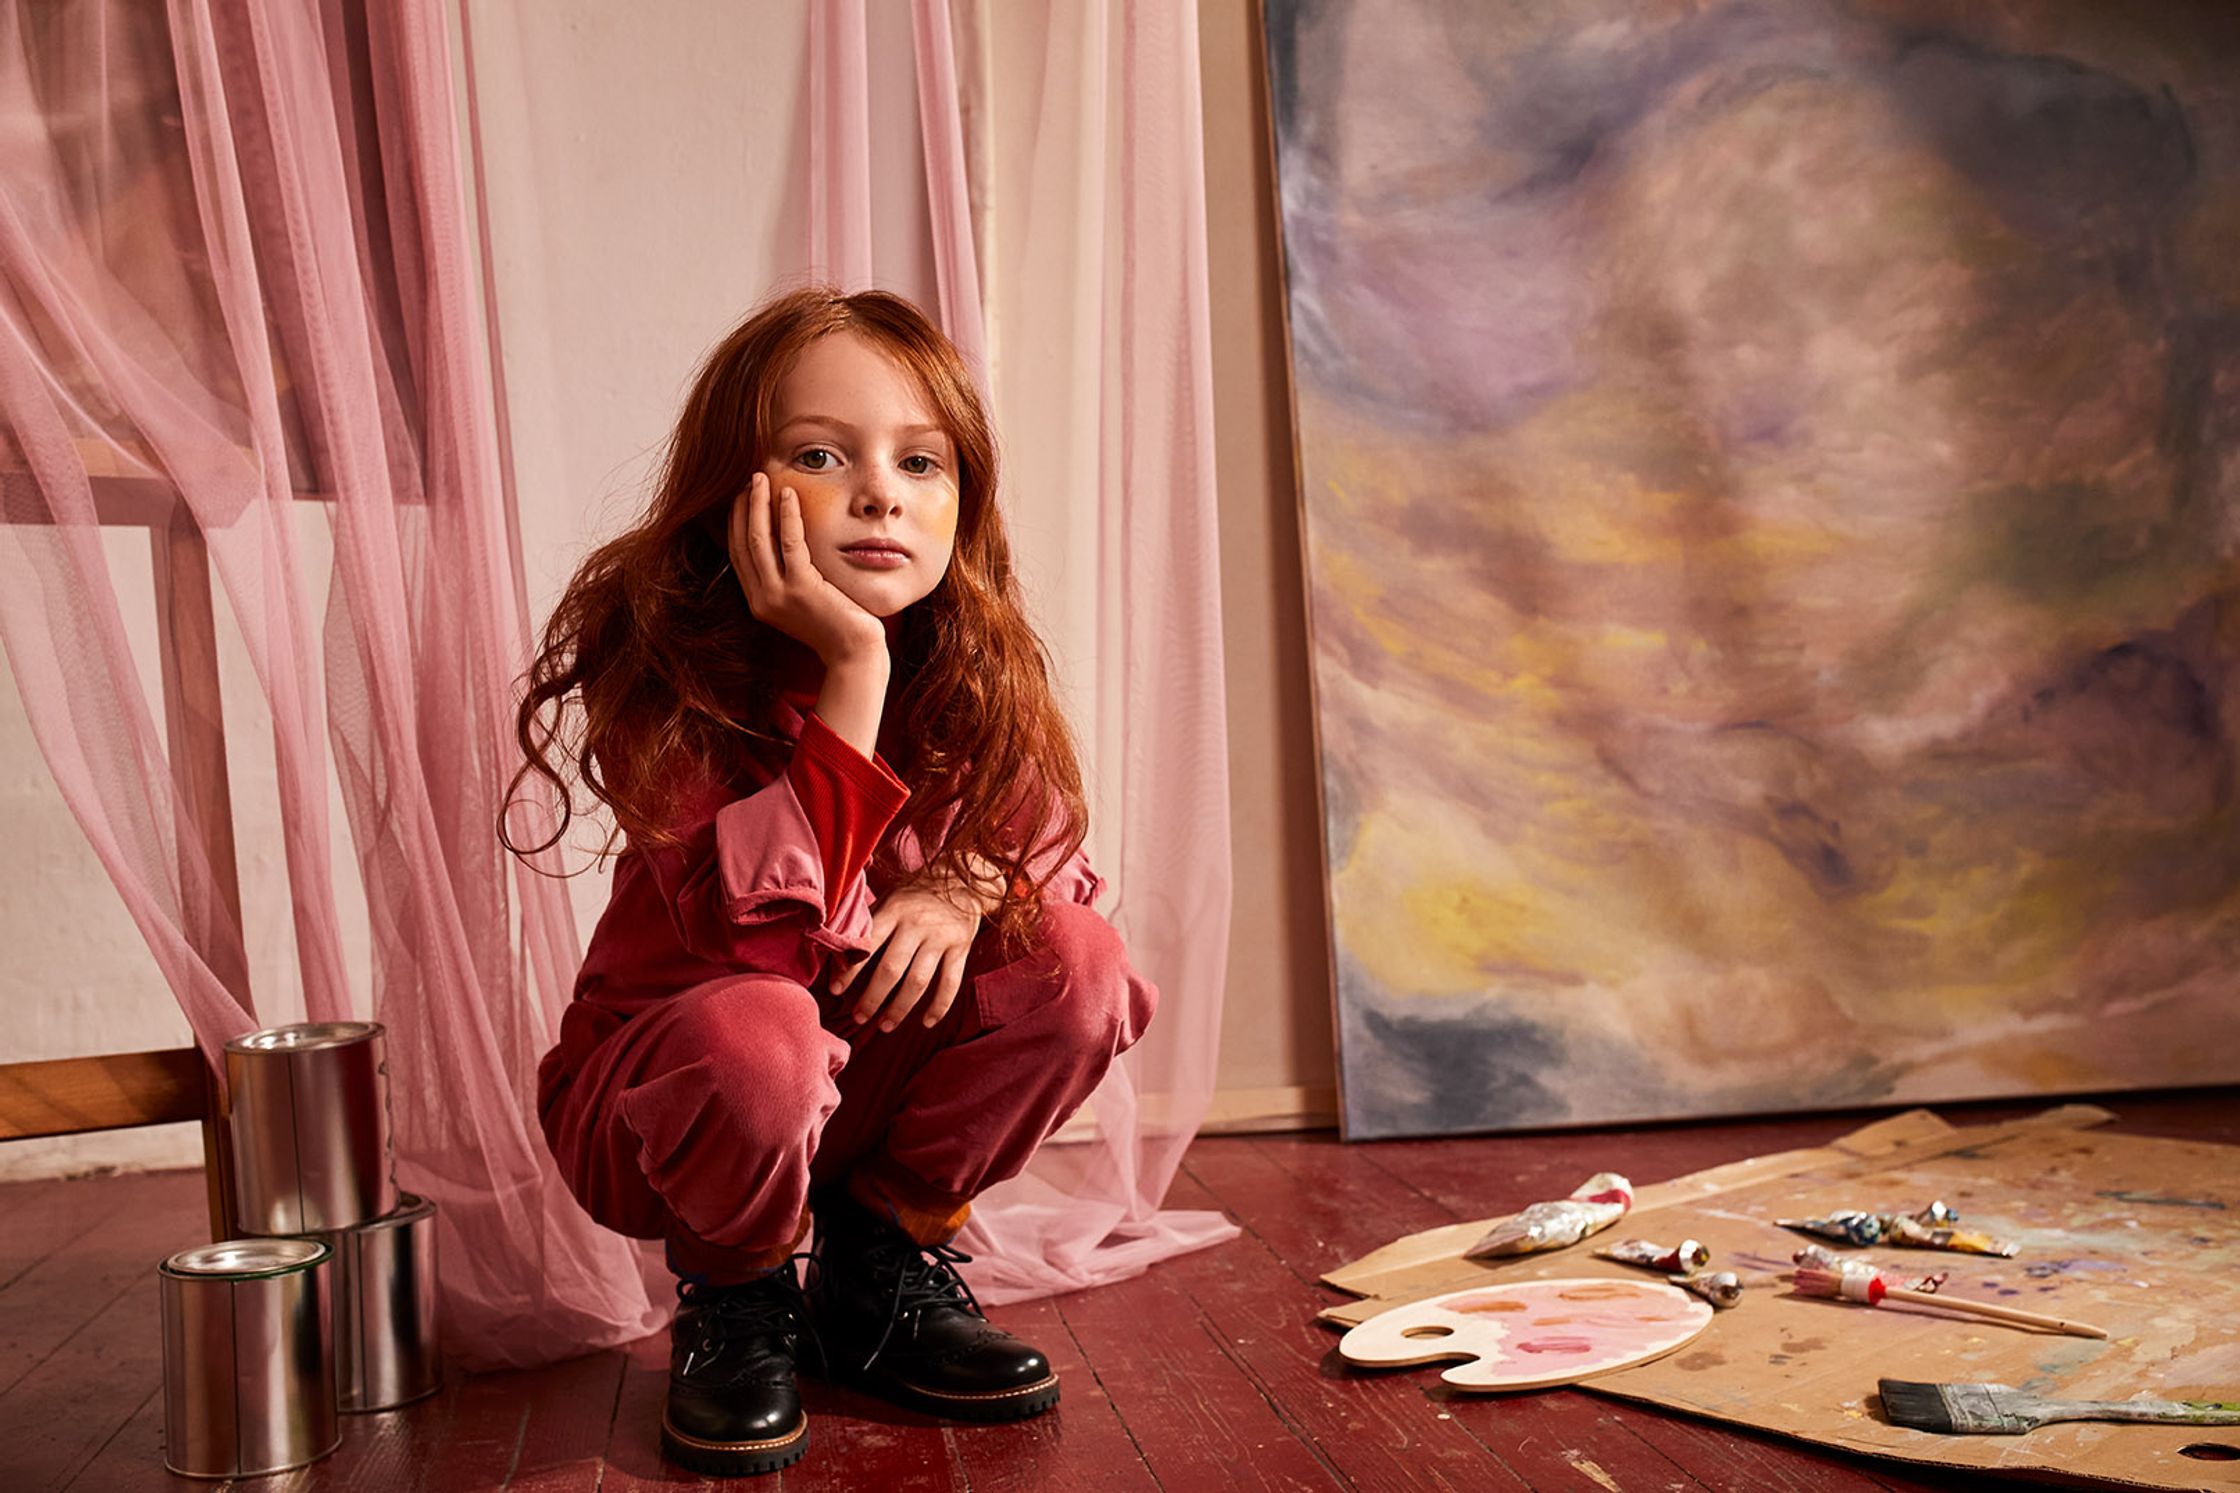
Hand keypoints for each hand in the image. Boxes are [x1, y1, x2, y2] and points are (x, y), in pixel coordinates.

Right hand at [729, 472, 883, 666]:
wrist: (853, 653)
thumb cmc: (836, 624)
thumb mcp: (802, 600)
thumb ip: (788, 577)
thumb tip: (786, 542)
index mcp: (758, 602)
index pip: (738, 554)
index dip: (736, 522)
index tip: (742, 496)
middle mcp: (761, 599)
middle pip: (742, 542)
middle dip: (742, 507)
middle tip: (749, 479)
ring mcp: (778, 596)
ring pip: (758, 539)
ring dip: (758, 504)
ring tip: (761, 478)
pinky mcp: (801, 589)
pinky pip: (789, 543)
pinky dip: (788, 515)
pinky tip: (790, 494)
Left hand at [836, 874, 999, 1032]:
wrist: (963, 880)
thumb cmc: (916, 894)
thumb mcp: (891, 897)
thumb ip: (870, 922)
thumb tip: (837, 951)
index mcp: (894, 910)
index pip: (867, 945)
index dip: (849, 970)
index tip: (835, 991)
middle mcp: (917, 925)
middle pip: (891, 969)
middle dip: (872, 998)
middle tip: (858, 1017)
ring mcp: (940, 937)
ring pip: (918, 981)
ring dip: (900, 1008)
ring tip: (884, 1026)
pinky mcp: (961, 948)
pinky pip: (950, 983)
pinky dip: (939, 1006)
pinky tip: (926, 1023)